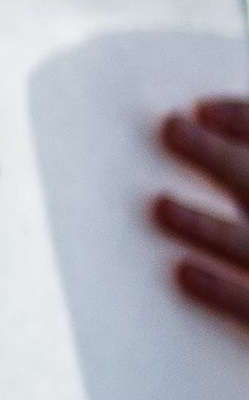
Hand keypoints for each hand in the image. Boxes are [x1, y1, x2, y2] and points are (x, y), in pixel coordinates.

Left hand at [162, 97, 248, 334]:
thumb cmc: (245, 267)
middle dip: (223, 158)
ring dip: (211, 227)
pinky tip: (182, 271)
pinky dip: (223, 291)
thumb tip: (185, 137)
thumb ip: (232, 186)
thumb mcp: (241, 228)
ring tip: (160, 206)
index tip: (201, 108)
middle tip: (171, 129)